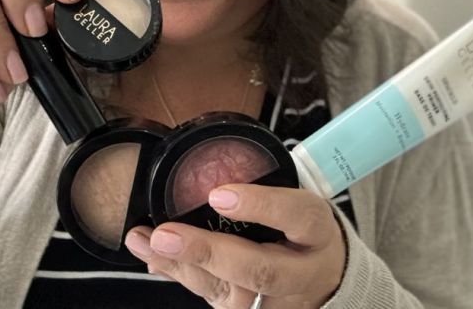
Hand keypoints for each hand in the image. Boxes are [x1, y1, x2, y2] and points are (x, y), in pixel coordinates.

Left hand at [124, 184, 346, 308]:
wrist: (326, 278)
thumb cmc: (300, 231)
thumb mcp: (294, 204)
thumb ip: (258, 192)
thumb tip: (202, 177)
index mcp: (317, 230)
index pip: (297, 216)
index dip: (260, 206)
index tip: (218, 195)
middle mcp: (302, 272)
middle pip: (259, 270)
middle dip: (208, 253)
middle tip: (166, 235)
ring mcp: (279, 301)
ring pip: (230, 293)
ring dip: (182, 266)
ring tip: (146, 242)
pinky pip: (215, 299)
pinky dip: (180, 275)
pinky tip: (156, 258)